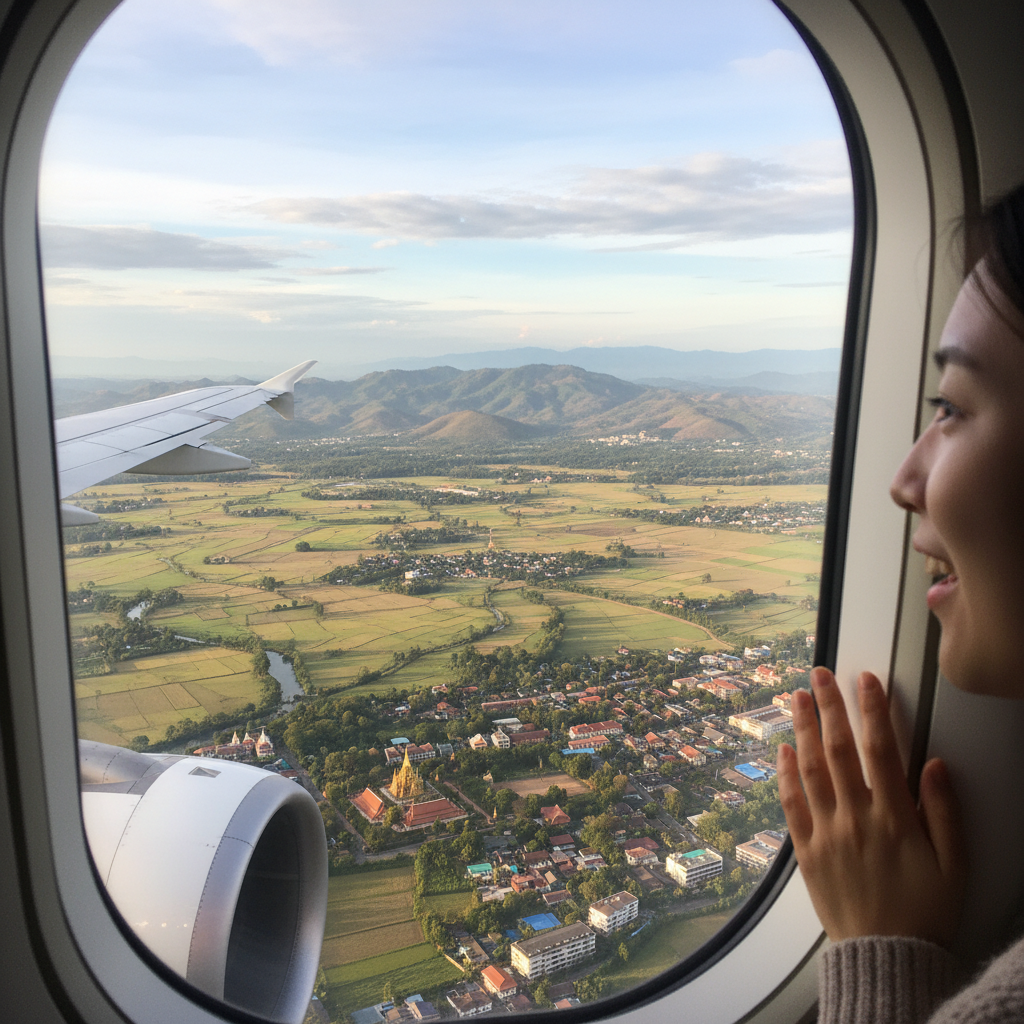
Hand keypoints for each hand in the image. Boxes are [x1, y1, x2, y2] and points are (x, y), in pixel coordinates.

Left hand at [777, 667, 965, 945]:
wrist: (886, 957)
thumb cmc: (926, 912)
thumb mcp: (954, 864)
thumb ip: (944, 812)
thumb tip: (934, 763)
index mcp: (895, 819)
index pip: (881, 749)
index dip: (872, 710)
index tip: (866, 679)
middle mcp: (856, 819)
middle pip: (838, 749)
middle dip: (829, 706)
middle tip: (820, 672)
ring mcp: (826, 834)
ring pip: (809, 769)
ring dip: (802, 729)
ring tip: (796, 697)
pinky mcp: (806, 852)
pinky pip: (791, 805)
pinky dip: (785, 775)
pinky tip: (782, 750)